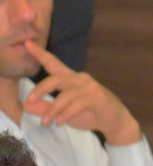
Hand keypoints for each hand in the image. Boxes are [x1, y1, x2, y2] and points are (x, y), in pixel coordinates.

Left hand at [22, 41, 142, 145]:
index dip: (40, 54)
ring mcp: (89, 87)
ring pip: (65, 95)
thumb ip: (46, 108)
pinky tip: (60, 122)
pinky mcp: (97, 97)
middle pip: (56, 78)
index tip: (26, 44)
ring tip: (45, 122)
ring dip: (53, 110)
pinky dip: (65, 114)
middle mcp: (80, 79)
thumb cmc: (88, 113)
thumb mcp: (63, 112)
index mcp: (71, 79)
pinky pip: (76, 104)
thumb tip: (27, 105)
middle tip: (29, 100)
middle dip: (41, 88)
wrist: (113, 120)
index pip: (53, 64)